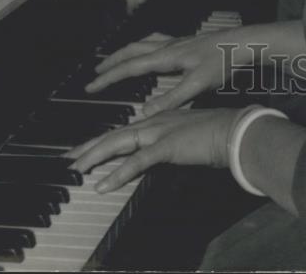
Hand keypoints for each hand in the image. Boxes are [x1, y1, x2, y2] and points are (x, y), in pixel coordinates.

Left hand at [69, 108, 239, 192]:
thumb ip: (174, 145)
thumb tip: (163, 156)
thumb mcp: (190, 140)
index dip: (104, 140)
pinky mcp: (167, 146)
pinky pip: (137, 162)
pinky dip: (118, 173)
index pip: (125, 130)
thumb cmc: (219, 135)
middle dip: (90, 146)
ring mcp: (160, 133)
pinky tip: (103, 184)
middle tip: (69, 157)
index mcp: (161, 120)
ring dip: (95, 156)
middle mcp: (156, 123)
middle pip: (115, 135)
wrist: (235, 130)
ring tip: (77, 168)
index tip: (87, 148)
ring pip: (119, 143)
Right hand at [86, 30, 243, 113]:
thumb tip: (144, 113)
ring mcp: (177, 42)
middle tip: (96, 72)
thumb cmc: (222, 62)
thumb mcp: (197, 85)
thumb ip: (170, 98)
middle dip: (112, 61)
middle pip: (132, 50)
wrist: (244, 43)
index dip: (109, 77)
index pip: (130, 67)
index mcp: (166, 56)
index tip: (90, 85)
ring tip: (117, 60)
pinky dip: (145, 47)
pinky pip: (157, 41)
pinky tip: (151, 53)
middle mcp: (168, 46)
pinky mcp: (187, 43)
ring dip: (127, 51)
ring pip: (144, 43)